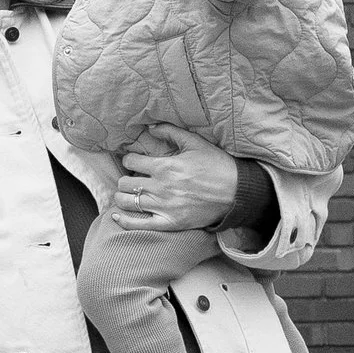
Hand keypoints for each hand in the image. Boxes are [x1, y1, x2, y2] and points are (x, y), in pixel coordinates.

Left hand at [113, 125, 240, 231]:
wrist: (236, 192)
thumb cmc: (217, 166)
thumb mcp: (195, 143)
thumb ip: (171, 132)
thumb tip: (151, 127)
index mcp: (165, 166)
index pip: (131, 161)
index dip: (129, 159)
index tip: (134, 161)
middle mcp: (160, 187)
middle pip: (125, 183)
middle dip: (126, 178)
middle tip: (133, 178)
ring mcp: (164, 207)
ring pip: (127, 202)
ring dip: (123, 196)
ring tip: (129, 193)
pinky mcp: (170, 223)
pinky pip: (138, 225)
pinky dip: (124, 221)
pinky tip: (117, 216)